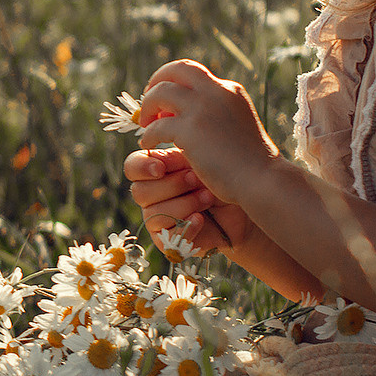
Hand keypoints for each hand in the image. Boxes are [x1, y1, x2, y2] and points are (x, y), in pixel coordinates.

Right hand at [124, 147, 251, 255]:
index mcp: (154, 170)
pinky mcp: (170, 240)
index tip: (161, 168)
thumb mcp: (198, 154)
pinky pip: (168, 236)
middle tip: (195, 178)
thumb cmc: (221, 174)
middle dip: (170, 185)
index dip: (142, 168)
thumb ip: (175, 143)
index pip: (132, 167)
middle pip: (140, 192)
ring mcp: (158, 219)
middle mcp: (152, 195)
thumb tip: (152, 135)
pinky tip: (201, 218)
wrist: (242, 204)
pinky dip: (186, 226)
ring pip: (153, 214)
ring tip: (207, 196)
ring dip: (183, 204)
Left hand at [132, 60, 278, 220]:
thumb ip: (215, 115)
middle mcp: (216, 92)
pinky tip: (148, 146)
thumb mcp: (236, 125)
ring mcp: (202, 108)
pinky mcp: (190, 129)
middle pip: (176, 69)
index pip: (194, 73)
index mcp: (230, 90)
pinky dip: (149, 135)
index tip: (166, 102)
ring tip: (145, 125)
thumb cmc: (251, 162)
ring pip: (160, 92)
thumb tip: (181, 115)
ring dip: (147, 107)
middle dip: (156, 81)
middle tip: (147, 100)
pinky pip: (157, 126)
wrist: (262, 179)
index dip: (175, 83)